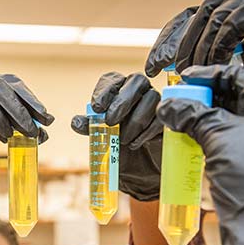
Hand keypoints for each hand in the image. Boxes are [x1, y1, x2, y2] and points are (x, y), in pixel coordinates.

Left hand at [71, 72, 162, 200]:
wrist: (139, 165)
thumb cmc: (118, 143)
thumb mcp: (101, 136)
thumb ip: (89, 127)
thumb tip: (76, 122)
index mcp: (118, 89)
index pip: (112, 79)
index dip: (104, 91)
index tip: (96, 108)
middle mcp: (138, 90)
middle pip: (137, 80)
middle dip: (122, 101)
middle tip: (110, 121)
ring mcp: (156, 101)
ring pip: (151, 98)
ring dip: (135, 120)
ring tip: (123, 140)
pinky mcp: (167, 116)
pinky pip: (161, 116)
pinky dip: (146, 132)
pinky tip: (135, 144)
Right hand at [156, 65, 243, 244]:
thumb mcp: (219, 136)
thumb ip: (193, 116)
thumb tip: (169, 105)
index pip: (243, 75)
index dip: (212, 75)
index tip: (184, 78)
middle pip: (238, 97)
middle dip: (206, 97)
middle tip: (177, 100)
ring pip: (233, 121)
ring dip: (205, 119)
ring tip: (178, 119)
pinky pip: (232, 142)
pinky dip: (211, 138)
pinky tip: (190, 139)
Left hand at [161, 0, 243, 71]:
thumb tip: (227, 68)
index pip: (201, 16)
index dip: (178, 38)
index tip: (161, 64)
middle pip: (195, 15)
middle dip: (172, 42)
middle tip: (156, 70)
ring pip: (206, 18)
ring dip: (189, 49)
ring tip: (179, 75)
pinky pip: (229, 26)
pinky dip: (214, 48)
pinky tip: (208, 67)